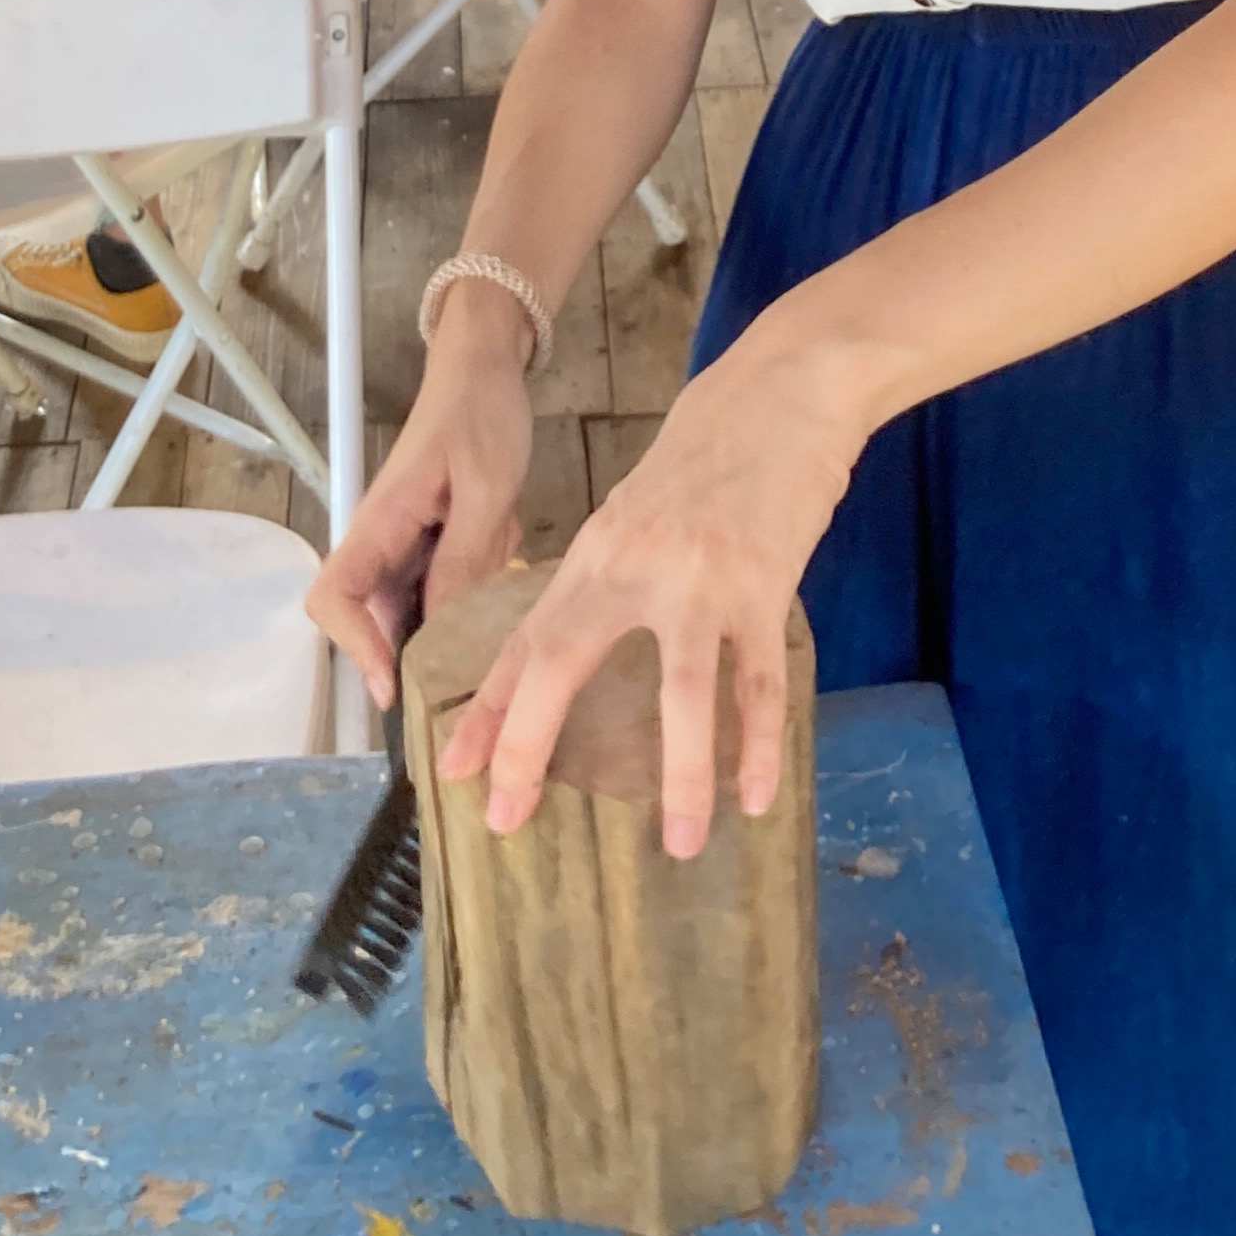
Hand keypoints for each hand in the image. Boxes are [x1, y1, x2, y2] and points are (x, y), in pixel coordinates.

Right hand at [306, 282, 537, 709]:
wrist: (485, 366)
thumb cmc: (480, 414)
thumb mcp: (487, 488)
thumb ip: (463, 560)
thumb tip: (437, 632)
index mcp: (379, 523)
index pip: (332, 598)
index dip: (353, 647)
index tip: (393, 686)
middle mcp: (380, 540)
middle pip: (371, 619)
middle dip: (417, 645)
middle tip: (472, 657)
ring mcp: (403, 542)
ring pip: (412, 608)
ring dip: (455, 610)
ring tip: (498, 570)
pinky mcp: (428, 541)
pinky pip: (441, 586)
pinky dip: (473, 583)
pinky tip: (505, 544)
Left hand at [434, 331, 861, 857]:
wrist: (780, 392)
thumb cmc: (710, 454)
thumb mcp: (637, 510)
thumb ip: (612, 573)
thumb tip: (584, 641)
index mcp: (597, 552)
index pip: (527, 640)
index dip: (488, 707)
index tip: (455, 767)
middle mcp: (634, 567)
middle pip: (565, 663)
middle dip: (528, 745)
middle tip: (509, 816)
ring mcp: (701, 579)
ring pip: (683, 694)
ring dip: (680, 776)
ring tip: (679, 843)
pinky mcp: (764, 585)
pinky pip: (759, 682)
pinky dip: (759, 744)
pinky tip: (756, 795)